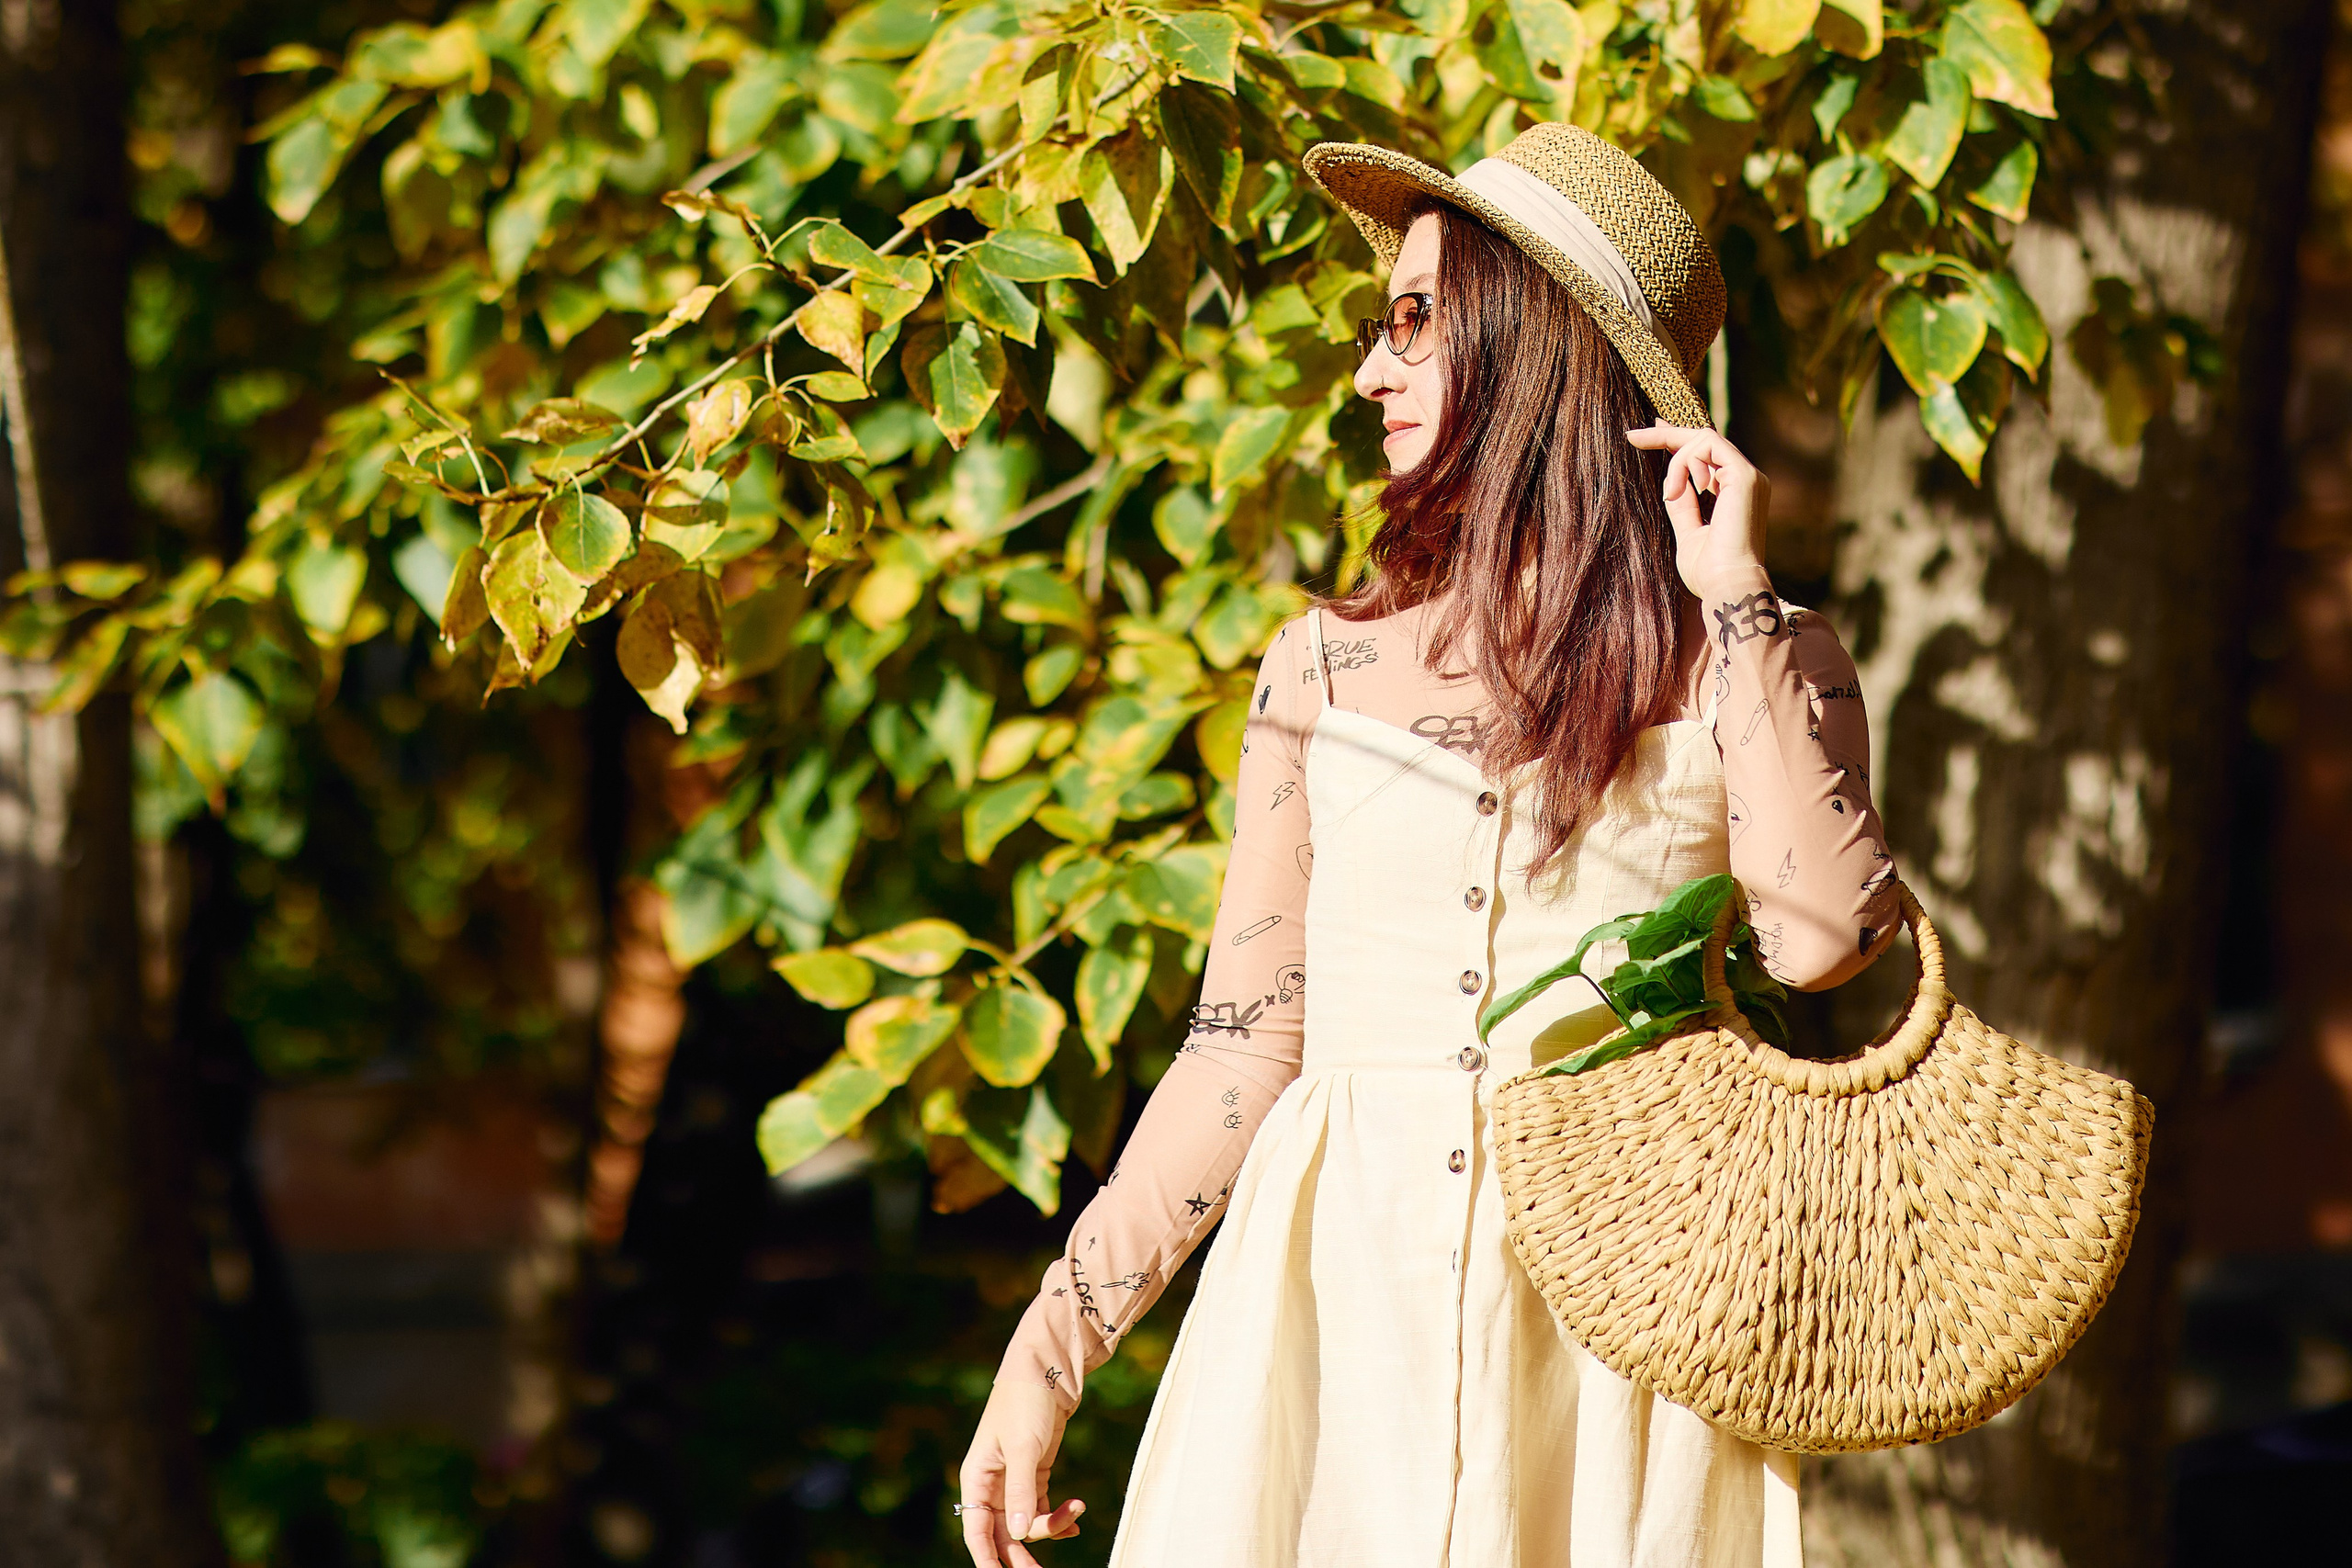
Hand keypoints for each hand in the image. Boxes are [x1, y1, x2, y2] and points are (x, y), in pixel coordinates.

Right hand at [959, 1382, 1085, 1565]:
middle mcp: (992, 1485)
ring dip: (1049, 1526)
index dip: (986, 1558)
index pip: (976, 1530)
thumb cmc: (1025, 1403)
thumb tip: (1017, 1535)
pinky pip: (1042, 1509)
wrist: (1047, 1370)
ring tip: (1076, 1510)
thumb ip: (1020, 1492)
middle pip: (1003, 1533)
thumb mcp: (1023, 1448)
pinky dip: (1057, 1517)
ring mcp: (1014, 1482)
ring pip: (1026, 1523)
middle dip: (1022, 1554)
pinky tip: (1075, 1518)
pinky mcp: (1036, 1475)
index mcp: (976, 1478)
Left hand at [1625, 422, 1770, 595]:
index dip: (1676, 439)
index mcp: (1736, 491)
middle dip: (1665, 434)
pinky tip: (1676, 492)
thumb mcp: (1687, 531)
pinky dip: (1684, 463)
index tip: (1644, 435)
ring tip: (1670, 495)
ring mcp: (1749, 476)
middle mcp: (1747, 479)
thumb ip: (1682, 504)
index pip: (1708, 453)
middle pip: (1704, 438)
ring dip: (1675, 463)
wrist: (1725, 585)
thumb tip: (1671, 483)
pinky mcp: (1745, 475)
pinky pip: (1707, 446)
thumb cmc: (1708, 570)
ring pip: (1703, 439)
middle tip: (1631, 437)